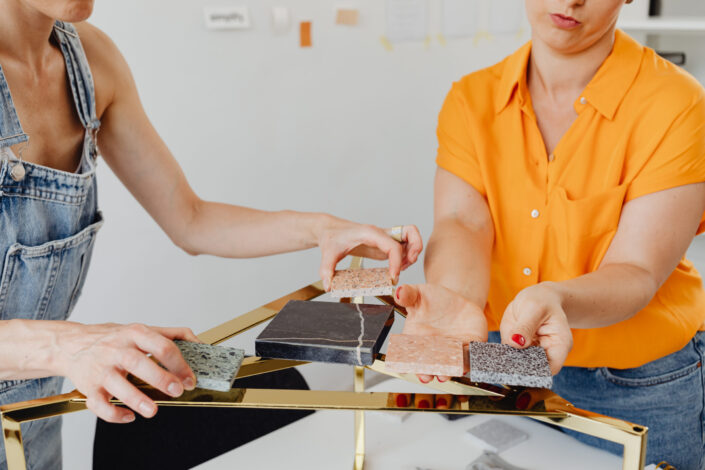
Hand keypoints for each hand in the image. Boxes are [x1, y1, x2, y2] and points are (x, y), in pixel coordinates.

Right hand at [55, 323, 199, 422]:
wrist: (71, 344)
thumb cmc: (113, 339)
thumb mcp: (142, 329)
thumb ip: (172, 334)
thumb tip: (200, 344)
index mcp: (134, 334)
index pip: (160, 344)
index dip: (178, 363)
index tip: (189, 378)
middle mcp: (116, 350)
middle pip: (137, 362)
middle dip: (159, 377)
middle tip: (177, 391)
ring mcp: (101, 368)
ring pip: (116, 383)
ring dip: (136, 398)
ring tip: (153, 410)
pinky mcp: (88, 387)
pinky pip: (98, 403)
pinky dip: (113, 413)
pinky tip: (129, 416)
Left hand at [317, 218, 422, 289]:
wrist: (330, 230)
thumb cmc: (332, 237)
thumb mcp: (327, 254)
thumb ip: (327, 269)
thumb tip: (328, 285)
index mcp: (370, 233)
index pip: (392, 245)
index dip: (396, 262)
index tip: (393, 277)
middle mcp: (380, 233)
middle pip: (409, 232)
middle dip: (415, 247)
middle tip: (409, 263)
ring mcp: (384, 238)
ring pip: (409, 238)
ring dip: (412, 253)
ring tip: (401, 269)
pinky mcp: (384, 245)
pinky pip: (403, 247)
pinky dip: (406, 257)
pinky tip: (396, 269)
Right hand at [395, 283, 486, 381]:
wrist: (456, 301)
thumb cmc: (433, 299)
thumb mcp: (419, 293)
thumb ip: (408, 294)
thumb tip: (399, 292)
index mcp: (416, 340)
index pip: (410, 354)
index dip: (408, 362)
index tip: (408, 365)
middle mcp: (434, 350)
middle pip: (429, 366)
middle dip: (428, 372)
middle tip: (426, 376)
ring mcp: (453, 351)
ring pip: (450, 365)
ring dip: (448, 371)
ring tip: (445, 374)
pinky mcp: (470, 345)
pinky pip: (470, 355)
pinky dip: (468, 359)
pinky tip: (465, 361)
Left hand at [499, 282, 572, 374]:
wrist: (538, 297)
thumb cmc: (542, 300)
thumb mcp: (533, 308)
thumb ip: (525, 326)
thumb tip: (515, 343)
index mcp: (560, 345)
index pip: (549, 369)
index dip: (534, 372)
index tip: (516, 368)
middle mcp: (547, 352)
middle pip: (534, 370)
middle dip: (518, 368)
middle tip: (502, 362)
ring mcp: (533, 352)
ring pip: (520, 365)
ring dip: (509, 362)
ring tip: (498, 357)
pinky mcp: (520, 349)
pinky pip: (511, 356)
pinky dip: (504, 355)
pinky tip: (495, 353)